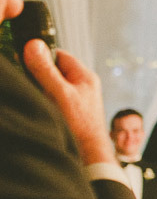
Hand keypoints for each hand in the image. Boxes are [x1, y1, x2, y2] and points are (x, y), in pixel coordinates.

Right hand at [23, 41, 114, 164]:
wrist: (89, 153)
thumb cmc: (79, 124)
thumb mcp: (59, 93)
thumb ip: (46, 70)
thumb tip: (33, 45)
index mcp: (85, 76)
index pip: (59, 55)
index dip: (42, 56)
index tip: (25, 61)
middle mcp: (83, 85)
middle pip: (55, 70)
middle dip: (39, 74)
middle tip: (28, 82)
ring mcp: (79, 98)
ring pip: (53, 85)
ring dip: (41, 88)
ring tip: (37, 98)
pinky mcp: (73, 110)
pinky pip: (55, 98)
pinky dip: (45, 100)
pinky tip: (41, 107)